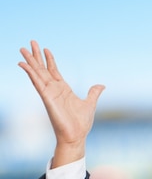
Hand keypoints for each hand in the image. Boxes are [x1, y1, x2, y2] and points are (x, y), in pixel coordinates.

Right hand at [18, 41, 104, 166]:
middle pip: (43, 69)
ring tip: (23, 48)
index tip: (46, 49)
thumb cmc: (81, 123)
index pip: (54, 71)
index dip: (50, 60)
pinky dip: (30, 73)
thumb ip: (93, 93)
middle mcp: (54, 90)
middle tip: (31, 42)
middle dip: (37, 56)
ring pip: (37, 73)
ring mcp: (49, 93)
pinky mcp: (46, 98)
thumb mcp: (90, 103)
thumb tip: (101, 85)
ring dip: (30, 61)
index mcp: (63, 90)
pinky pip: (37, 83)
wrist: (76, 136)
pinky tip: (24, 65)